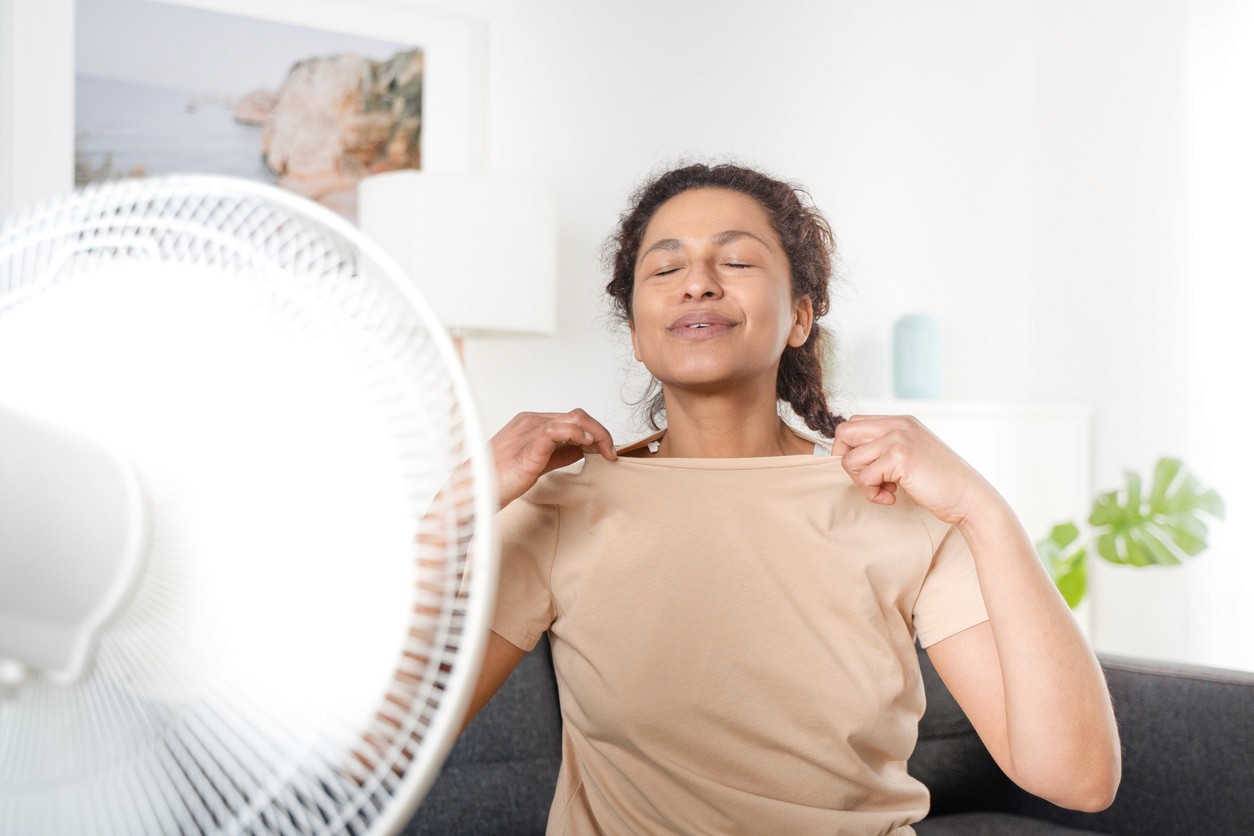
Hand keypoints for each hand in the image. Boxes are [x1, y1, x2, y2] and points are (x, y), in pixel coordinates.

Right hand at [491, 409, 616, 508]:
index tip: (607, 451)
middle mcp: (531, 421)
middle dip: (601, 432)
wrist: (475, 491)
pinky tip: (586, 445)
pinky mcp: (528, 447)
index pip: (572, 418)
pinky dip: (576, 434)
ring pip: (572, 419)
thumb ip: (559, 453)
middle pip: (577, 415)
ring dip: (596, 433)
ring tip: (605, 451)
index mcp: (532, 422)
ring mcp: (529, 431)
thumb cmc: (500, 479)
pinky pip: (555, 430)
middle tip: (611, 453)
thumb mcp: (538, 462)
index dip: (595, 432)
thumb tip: (582, 450)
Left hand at [831, 414, 999, 526]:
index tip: (866, 470)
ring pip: (850, 459)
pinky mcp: (899, 459)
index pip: (853, 424)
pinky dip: (873, 494)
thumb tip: (848, 454)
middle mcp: (897, 425)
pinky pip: (864, 478)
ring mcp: (898, 439)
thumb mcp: (912, 453)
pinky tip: (892, 498)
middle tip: (868, 479)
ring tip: (886, 490)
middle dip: (847, 462)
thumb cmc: (940, 482)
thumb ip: (886, 447)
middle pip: (844, 434)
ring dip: (862, 482)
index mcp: (900, 421)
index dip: (850, 450)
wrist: (969, 497)